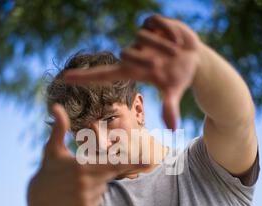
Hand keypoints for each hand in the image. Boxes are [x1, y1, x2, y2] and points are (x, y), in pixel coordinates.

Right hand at [27, 104, 144, 205]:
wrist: (37, 201)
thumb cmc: (48, 169)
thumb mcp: (52, 149)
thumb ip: (59, 128)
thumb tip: (56, 106)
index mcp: (82, 166)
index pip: (114, 163)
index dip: (133, 160)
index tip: (149, 158)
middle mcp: (87, 183)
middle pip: (111, 173)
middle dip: (111, 168)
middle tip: (103, 165)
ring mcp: (87, 198)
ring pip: (104, 185)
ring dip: (96, 181)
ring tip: (75, 181)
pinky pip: (99, 197)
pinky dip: (92, 193)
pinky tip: (75, 192)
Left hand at [63, 14, 201, 130]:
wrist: (195, 57)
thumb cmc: (180, 76)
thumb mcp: (174, 90)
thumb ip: (170, 107)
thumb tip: (172, 128)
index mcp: (132, 71)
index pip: (103, 75)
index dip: (85, 77)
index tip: (65, 79)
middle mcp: (132, 54)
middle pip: (125, 53)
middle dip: (146, 58)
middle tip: (164, 62)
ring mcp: (141, 38)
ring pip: (140, 36)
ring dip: (162, 45)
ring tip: (175, 50)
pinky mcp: (151, 23)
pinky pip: (153, 22)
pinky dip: (168, 30)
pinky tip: (176, 38)